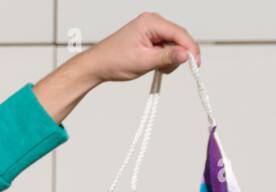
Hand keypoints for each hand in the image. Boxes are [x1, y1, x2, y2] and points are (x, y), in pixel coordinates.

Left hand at [81, 11, 201, 82]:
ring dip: (169, 58)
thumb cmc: (113, 61)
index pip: (179, 33)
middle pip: (178, 37)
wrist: (96, 66)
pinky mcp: (149, 37)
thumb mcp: (143, 62)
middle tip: (166, 69)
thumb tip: (186, 54)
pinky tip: (154, 64)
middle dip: (177, 55)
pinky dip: (163, 57)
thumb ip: (166, 57)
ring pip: (173, 43)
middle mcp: (152, 21)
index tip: (196, 64)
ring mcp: (151, 29)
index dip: (190, 48)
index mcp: (150, 22)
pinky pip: (165, 46)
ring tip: (154, 67)